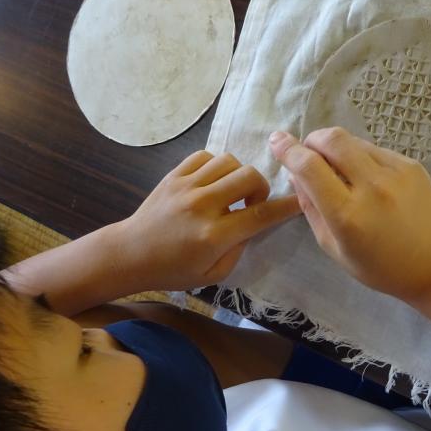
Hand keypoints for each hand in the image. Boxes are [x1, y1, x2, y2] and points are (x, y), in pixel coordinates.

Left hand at [115, 151, 299, 290]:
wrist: (130, 254)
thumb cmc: (173, 270)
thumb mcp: (214, 273)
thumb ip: (240, 248)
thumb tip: (255, 223)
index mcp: (213, 236)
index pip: (260, 215)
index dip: (285, 207)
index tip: (300, 200)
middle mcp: (202, 206)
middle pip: (249, 177)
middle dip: (260, 187)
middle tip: (252, 202)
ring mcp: (186, 186)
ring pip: (229, 161)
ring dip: (238, 175)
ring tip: (231, 192)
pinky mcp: (174, 175)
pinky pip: (205, 156)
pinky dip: (216, 166)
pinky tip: (213, 182)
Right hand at [269, 128, 430, 303]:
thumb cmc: (378, 265)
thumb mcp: (333, 247)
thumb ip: (310, 207)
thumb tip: (294, 172)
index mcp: (347, 215)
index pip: (309, 167)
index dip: (288, 149)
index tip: (276, 140)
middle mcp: (372, 188)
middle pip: (331, 139)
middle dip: (312, 139)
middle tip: (308, 152)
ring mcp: (395, 173)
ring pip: (353, 141)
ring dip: (336, 148)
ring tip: (339, 170)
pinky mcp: (412, 165)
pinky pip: (374, 149)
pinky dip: (360, 157)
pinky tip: (366, 178)